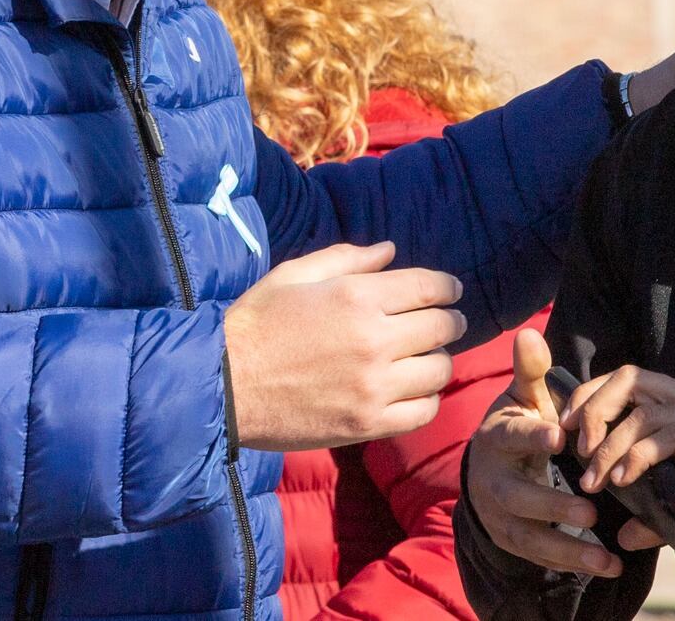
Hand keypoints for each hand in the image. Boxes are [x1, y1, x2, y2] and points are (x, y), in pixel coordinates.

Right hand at [223, 241, 464, 449]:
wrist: (223, 385)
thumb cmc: (256, 323)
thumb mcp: (296, 275)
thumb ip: (348, 259)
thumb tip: (390, 252)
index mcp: (358, 297)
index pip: (429, 287)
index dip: (447, 287)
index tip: (451, 291)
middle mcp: (374, 340)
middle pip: (442, 327)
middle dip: (449, 321)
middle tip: (447, 323)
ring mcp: (373, 386)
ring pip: (439, 370)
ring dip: (437, 360)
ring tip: (425, 358)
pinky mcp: (367, 423)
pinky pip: (423, 411)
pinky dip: (426, 399)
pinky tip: (413, 391)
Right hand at [464, 330, 623, 577]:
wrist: (487, 467)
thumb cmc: (517, 425)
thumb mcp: (523, 396)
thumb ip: (531, 370)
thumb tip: (528, 334)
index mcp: (498, 439)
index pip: (513, 438)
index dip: (532, 438)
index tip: (558, 438)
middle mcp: (493, 482)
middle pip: (518, 498)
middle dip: (553, 505)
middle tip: (590, 509)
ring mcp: (501, 516)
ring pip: (530, 537)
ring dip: (568, 548)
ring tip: (605, 557)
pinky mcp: (513, 540)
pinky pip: (542, 556)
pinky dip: (573, 563)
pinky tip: (608, 566)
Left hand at [560, 365, 674, 552]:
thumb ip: (658, 514)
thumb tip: (625, 536)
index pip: (628, 378)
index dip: (592, 394)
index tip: (567, 424)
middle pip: (630, 377)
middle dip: (593, 407)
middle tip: (575, 447)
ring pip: (644, 412)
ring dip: (610, 440)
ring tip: (595, 475)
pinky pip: (670, 436)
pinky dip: (640, 455)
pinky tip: (625, 479)